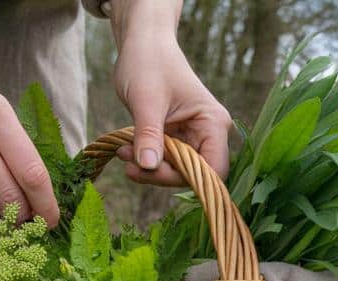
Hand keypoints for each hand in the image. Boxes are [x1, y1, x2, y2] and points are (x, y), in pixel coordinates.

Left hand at [110, 2, 232, 184]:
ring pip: (179, 171)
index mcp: (213, 122)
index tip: (152, 170)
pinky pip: (168, 161)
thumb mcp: (146, 100)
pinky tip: (128, 151)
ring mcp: (196, 136)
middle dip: (162, 174)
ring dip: (151, 169)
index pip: (214, 169)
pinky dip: (147, 160)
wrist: (143, 44)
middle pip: (196, 174)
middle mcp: (211, 133)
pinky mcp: (180, 138)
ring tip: (123, 155)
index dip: (187, 178)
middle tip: (129, 166)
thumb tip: (148, 165)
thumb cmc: (148, 63)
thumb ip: (149, 134)